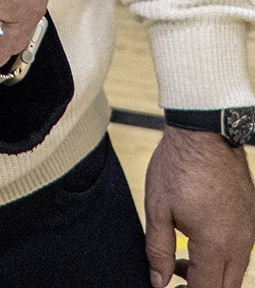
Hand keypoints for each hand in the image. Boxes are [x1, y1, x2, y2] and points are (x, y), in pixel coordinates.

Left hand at [145, 126, 254, 287]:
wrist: (205, 132)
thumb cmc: (178, 165)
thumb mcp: (158, 207)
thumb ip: (158, 249)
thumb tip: (158, 281)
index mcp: (216, 244)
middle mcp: (240, 243)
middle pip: (226, 287)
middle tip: (175, 280)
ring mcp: (249, 231)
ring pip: (236, 271)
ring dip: (212, 275)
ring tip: (181, 261)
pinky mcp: (251, 218)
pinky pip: (241, 251)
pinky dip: (222, 257)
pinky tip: (198, 242)